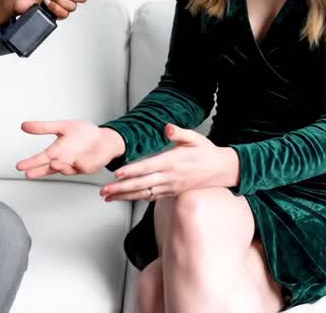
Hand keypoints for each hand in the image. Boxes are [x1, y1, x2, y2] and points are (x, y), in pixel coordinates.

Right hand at [16, 120, 124, 178]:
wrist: (104, 138)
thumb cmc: (84, 134)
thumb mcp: (62, 126)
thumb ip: (44, 127)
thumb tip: (24, 125)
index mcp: (56, 152)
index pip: (40, 159)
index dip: (30, 163)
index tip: (20, 166)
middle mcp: (64, 161)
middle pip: (49, 169)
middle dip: (39, 171)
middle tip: (28, 173)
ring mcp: (76, 166)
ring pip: (65, 169)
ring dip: (59, 167)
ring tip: (53, 163)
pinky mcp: (88, 167)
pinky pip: (83, 167)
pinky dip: (79, 166)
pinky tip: (76, 162)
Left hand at [99, 124, 238, 201]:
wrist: (222, 170)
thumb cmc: (207, 152)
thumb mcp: (195, 138)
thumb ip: (179, 133)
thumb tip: (167, 127)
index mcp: (172, 162)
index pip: (148, 168)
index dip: (132, 172)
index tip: (117, 175)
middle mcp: (169, 177)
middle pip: (141, 184)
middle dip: (120, 189)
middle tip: (103, 192)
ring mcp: (170, 187)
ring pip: (143, 193)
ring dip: (125, 196)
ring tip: (108, 198)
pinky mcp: (172, 192)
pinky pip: (151, 197)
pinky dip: (137, 198)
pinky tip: (126, 198)